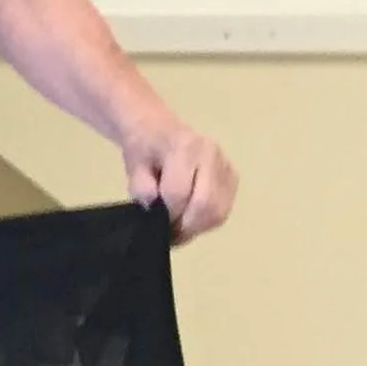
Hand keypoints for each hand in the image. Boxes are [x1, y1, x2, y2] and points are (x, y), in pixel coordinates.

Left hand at [121, 117, 236, 241]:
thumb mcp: (134, 167)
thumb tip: (155, 211)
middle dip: (185, 226)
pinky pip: (224, 209)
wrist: (160, 130)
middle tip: (169, 236)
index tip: (156, 225)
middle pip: (205, 204)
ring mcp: (225, 164)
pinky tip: (191, 221)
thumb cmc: (145, 149)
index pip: (179, 192)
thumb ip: (142, 189)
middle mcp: (210, 154)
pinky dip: (207, 222)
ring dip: (197, 228)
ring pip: (218, 210)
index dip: (167, 215)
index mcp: (183, 147)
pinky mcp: (232, 176)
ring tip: (179, 230)